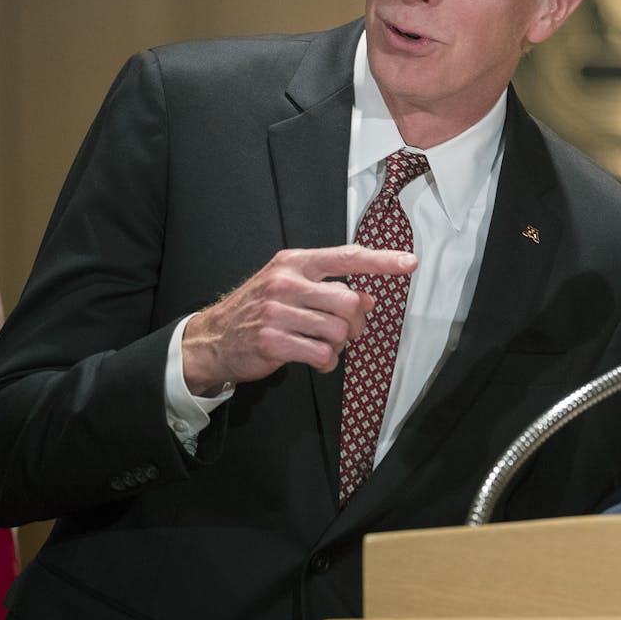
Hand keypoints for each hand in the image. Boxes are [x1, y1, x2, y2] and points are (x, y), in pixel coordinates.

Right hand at [182, 245, 416, 394]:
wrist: (212, 338)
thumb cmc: (257, 309)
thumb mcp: (291, 287)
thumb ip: (330, 288)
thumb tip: (370, 298)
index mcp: (294, 263)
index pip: (347, 256)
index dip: (382, 260)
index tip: (409, 263)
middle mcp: (286, 282)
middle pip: (348, 301)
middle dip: (357, 322)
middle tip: (348, 331)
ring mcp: (277, 312)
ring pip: (338, 331)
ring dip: (341, 345)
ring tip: (325, 345)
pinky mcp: (273, 341)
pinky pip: (323, 355)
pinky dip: (328, 363)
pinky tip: (317, 360)